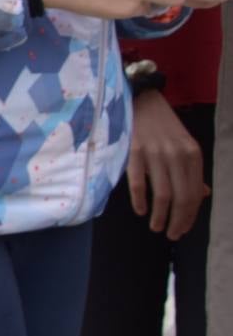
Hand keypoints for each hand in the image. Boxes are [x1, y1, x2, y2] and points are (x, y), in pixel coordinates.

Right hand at [127, 89, 208, 239]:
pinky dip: (140, 201)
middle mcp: (177, 155)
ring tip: (156, 227)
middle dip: (177, 221)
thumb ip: (192, 171)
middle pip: (180, 197)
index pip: (194, 193)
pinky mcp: (135, 153)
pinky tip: (141, 211)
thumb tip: (201, 195)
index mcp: (192, 155)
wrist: (142, 100)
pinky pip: (139, 183)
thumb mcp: (184, 147)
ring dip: (160, 216)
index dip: (189, 215)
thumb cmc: (163, 126)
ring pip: (162, 194)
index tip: (183, 229)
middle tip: (171, 234)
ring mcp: (156, 154)